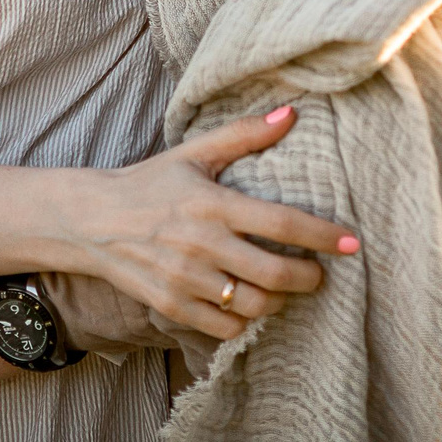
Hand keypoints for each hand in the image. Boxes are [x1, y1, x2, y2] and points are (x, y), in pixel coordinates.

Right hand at [47, 105, 359, 339]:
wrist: (90, 219)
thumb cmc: (149, 183)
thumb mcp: (193, 153)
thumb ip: (244, 135)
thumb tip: (292, 114)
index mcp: (212, 204)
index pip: (282, 223)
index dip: (322, 236)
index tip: (351, 243)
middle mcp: (202, 244)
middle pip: (276, 275)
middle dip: (310, 279)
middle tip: (318, 275)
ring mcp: (186, 279)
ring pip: (255, 305)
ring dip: (279, 301)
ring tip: (283, 289)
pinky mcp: (172, 305)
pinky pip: (225, 327)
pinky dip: (244, 321)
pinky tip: (246, 304)